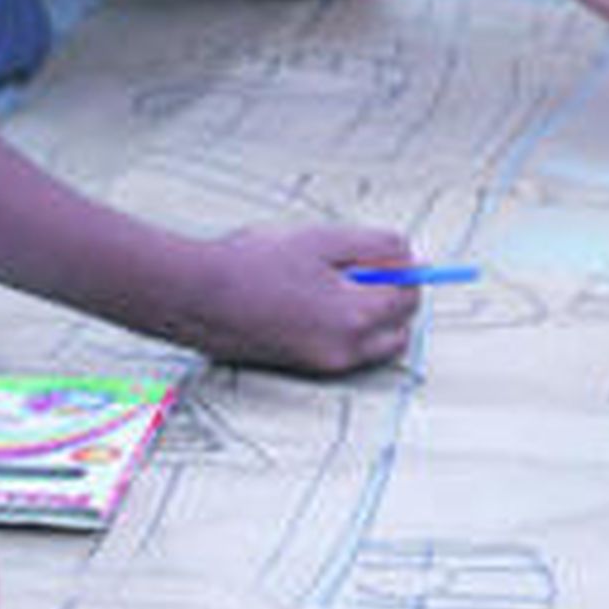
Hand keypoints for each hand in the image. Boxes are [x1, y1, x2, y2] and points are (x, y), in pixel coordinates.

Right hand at [185, 225, 421, 373]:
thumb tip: (411, 256)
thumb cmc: (254, 263)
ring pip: (374, 344)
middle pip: (398, 328)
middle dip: (394, 299)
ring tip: (335, 282)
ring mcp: (325, 363)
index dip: (407, 271)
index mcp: (354, 315)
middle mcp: (345, 349)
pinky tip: (312, 298)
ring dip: (372, 316)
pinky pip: (346, 351)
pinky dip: (346, 327)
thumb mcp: (321, 240)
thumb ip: (374, 245)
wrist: (198, 296)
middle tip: (367, 267)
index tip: (391, 253)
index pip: (408, 297)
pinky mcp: (305, 367)